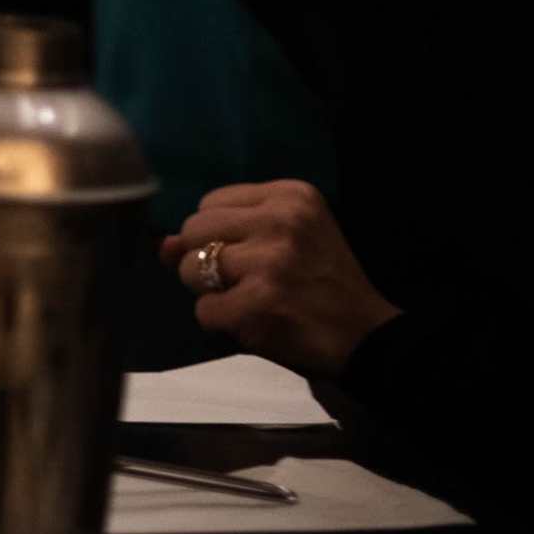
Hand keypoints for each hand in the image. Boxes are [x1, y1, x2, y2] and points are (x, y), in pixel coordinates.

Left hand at [161, 181, 398, 371]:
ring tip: (252, 300)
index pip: (210, 203)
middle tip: (247, 281)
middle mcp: (281, 221)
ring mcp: (269, 262)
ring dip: (211, 293)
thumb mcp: (285, 241)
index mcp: (291, 195)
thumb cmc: (322, 285)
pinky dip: (222, 323)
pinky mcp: (259, 303)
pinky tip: (258, 322)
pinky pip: (203, 311)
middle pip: (193, 230)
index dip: (218, 235)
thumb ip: (223, 233)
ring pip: (188, 269)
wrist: (370, 337)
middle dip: (205, 261)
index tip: (253, 253)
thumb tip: (162, 243)